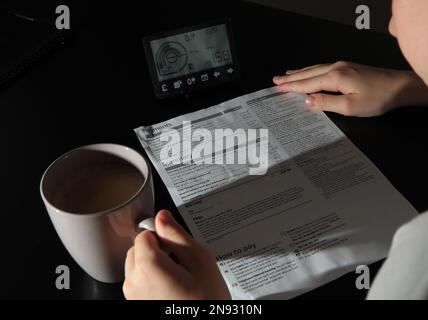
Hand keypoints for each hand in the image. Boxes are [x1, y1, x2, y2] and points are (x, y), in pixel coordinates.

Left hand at [123, 209, 230, 299]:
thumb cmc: (206, 301)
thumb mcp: (199, 260)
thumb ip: (177, 234)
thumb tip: (162, 217)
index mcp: (148, 266)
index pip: (144, 234)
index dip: (161, 235)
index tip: (175, 244)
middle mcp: (133, 282)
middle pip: (137, 250)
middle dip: (155, 250)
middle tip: (180, 261)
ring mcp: (132, 297)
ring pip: (137, 266)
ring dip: (153, 265)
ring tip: (178, 277)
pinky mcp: (135, 305)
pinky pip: (139, 283)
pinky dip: (152, 280)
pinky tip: (173, 288)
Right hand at [273, 61, 427, 116]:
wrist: (400, 87)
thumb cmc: (377, 99)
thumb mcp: (350, 107)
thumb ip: (326, 103)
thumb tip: (306, 100)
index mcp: (335, 77)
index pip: (307, 83)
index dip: (291, 87)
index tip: (277, 88)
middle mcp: (337, 68)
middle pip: (308, 73)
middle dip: (291, 78)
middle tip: (275, 81)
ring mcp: (343, 66)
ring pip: (315, 68)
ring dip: (299, 72)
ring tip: (286, 75)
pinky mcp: (349, 67)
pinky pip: (322, 68)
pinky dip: (311, 70)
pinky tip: (309, 71)